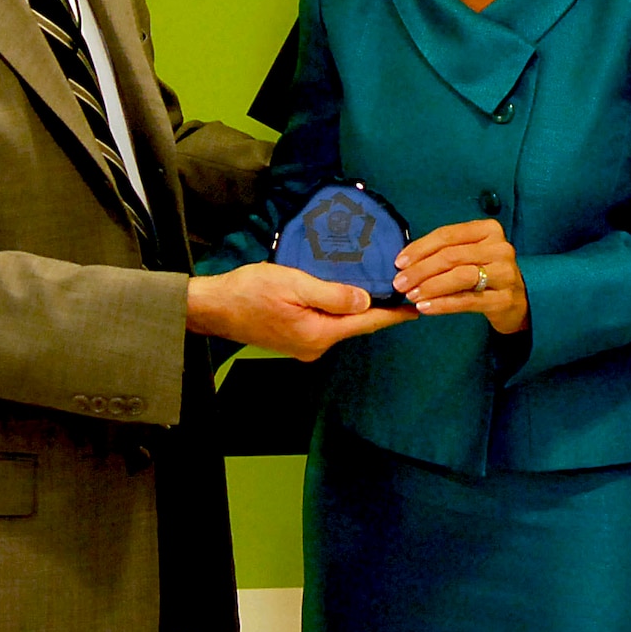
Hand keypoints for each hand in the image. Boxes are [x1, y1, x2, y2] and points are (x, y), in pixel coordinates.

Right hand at [185, 263, 413, 360]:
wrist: (212, 307)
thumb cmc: (250, 291)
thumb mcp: (294, 285)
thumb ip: (332, 294)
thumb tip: (367, 302)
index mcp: (319, 334)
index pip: (366, 323)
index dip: (393, 314)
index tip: (418, 307)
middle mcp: (316, 346)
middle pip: (356, 325)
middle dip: (379, 308)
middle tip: (402, 289)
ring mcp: (304, 346)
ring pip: (341, 324)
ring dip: (358, 308)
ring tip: (380, 288)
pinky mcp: (295, 339)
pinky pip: (326, 324)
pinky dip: (340, 310)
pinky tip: (347, 295)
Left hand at [392, 219, 528, 333]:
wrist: (519, 301)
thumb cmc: (486, 272)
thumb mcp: (470, 254)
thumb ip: (445, 251)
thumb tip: (405, 261)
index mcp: (489, 230)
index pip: (448, 235)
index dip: (420, 248)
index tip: (399, 262)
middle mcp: (500, 248)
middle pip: (452, 256)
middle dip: (421, 270)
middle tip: (399, 283)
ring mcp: (505, 274)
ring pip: (460, 277)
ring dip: (430, 286)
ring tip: (411, 296)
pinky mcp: (504, 299)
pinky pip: (468, 301)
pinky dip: (443, 304)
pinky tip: (425, 308)